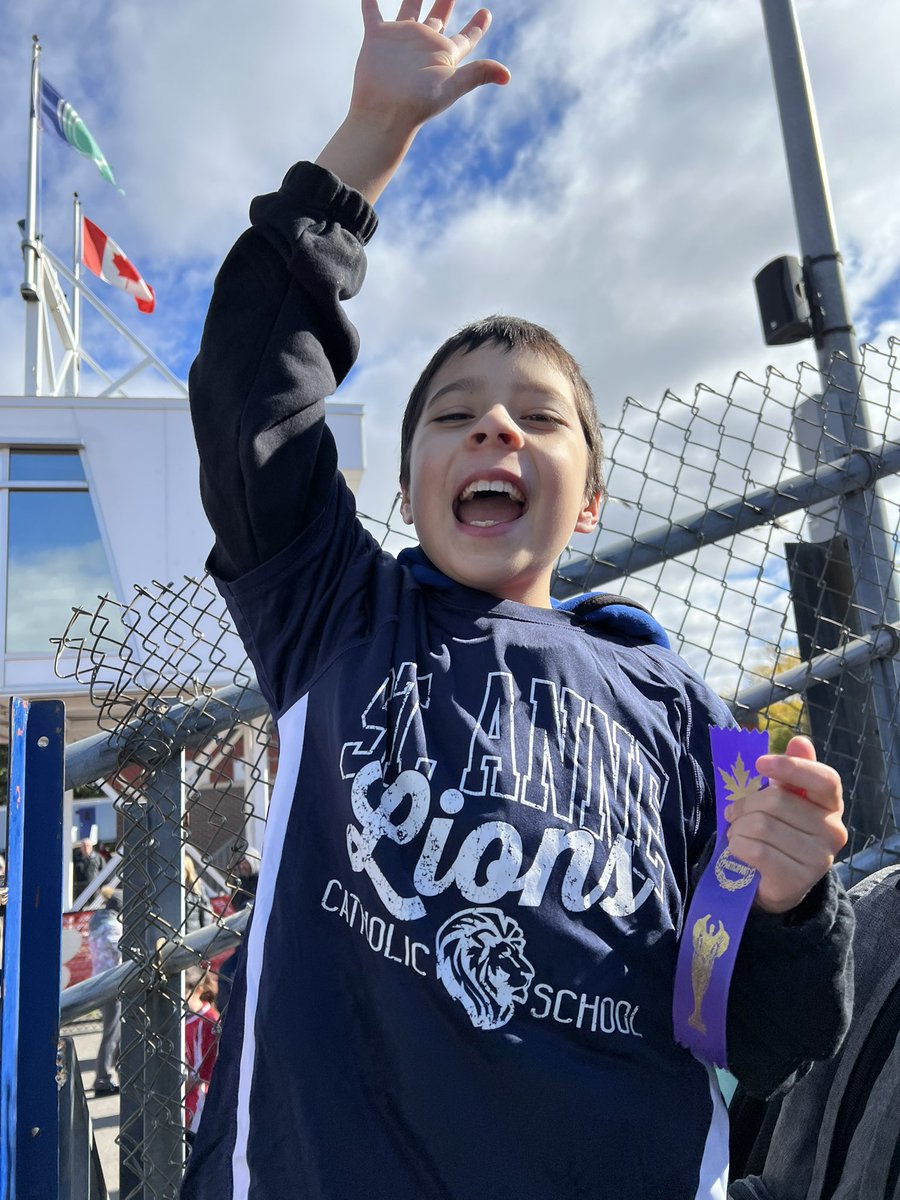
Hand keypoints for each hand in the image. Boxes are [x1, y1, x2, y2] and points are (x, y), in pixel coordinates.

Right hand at [317, 1, 509, 202]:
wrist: (385, 112)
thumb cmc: (419, 102)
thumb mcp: (453, 84)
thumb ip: (478, 73)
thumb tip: (507, 76)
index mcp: (444, 55)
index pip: (466, 37)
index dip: (477, 26)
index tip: (486, 13)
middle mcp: (424, 45)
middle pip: (439, 17)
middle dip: (446, 1)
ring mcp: (400, 39)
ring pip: (410, 8)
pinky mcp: (378, 37)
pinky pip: (373, 11)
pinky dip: (371, 0)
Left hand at [724, 735, 847, 914]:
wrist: (778, 881)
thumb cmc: (781, 831)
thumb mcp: (786, 799)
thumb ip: (793, 771)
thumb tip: (800, 741)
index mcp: (832, 805)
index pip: (824, 779)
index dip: (792, 767)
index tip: (760, 763)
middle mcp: (833, 831)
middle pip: (777, 801)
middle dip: (745, 804)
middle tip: (732, 812)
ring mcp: (818, 859)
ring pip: (762, 825)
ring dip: (738, 827)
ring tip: (737, 832)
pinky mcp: (797, 880)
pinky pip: (756, 850)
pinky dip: (737, 845)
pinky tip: (739, 848)